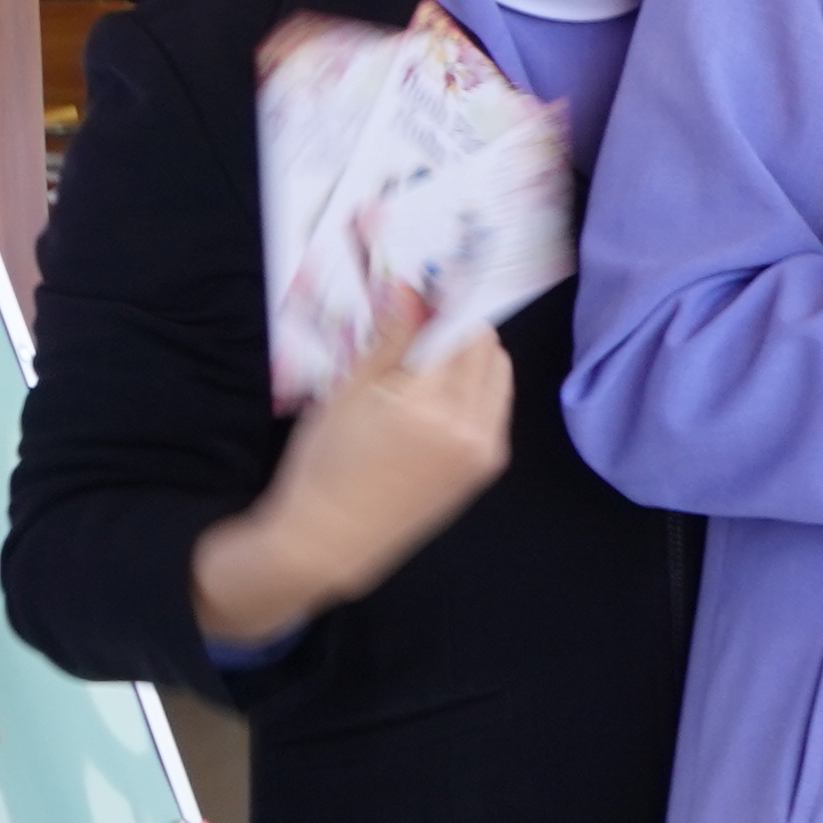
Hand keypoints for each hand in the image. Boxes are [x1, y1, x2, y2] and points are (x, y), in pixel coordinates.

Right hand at [191, 285, 511, 641]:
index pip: (461, 330)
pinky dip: (474, 388)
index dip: (448, 299)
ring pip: (497, 375)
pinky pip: (494, 407)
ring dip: (471, 355)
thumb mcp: (348, 393)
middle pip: (487, 349)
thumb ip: (389, 338)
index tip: (431, 282)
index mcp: (428, 405)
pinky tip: (434, 394)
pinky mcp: (487, 465)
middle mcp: (469, 426)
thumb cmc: (325, 464)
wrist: (329, 539)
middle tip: (423, 317)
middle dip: (460, 325)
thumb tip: (409, 286)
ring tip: (424, 358)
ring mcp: (485, 449)